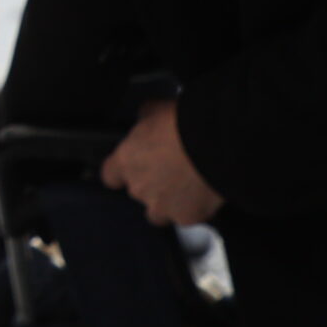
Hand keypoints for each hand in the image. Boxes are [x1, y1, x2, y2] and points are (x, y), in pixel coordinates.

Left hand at [99, 100, 222, 226]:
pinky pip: (188, 216)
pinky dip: (195, 207)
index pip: (110, 175)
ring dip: (170, 201)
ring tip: (188, 183)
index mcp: (126, 161)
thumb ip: (144, 118)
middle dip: (153, 182)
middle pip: (139, 192)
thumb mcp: (155, 109)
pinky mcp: (187, 217)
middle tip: (172, 167)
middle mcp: (139, 188)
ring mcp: (162, 206)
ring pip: (160, 212)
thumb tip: (146, 117)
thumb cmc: (184, 125)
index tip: (132, 167)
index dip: (121, 172)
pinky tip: (205, 191)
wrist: (215, 145)